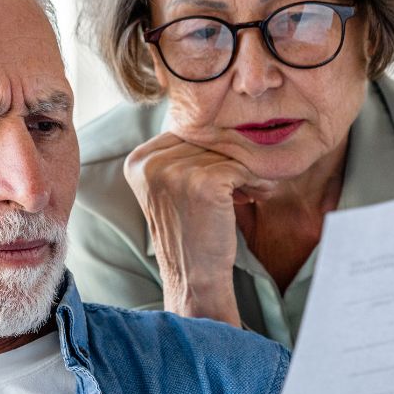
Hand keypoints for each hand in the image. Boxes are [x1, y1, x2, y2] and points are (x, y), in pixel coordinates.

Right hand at [124, 131, 266, 324]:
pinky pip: (241, 166)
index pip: (186, 132)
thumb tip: (215, 116)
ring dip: (246, 170)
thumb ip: (180, 153)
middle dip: (230, 158)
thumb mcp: (171, 188)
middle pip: (206, 139)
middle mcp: (150, 163)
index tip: (222, 175)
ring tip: (249, 192)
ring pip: (226, 151)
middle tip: (244, 183)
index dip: (209, 150)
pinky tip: (254, 197)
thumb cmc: (190, 233)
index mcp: (138, 161)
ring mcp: (174, 172)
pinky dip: (255, 180)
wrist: (195, 277)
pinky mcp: (202, 182)